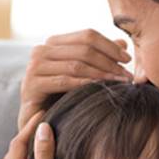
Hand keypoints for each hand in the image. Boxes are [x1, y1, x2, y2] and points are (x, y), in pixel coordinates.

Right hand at [17, 29, 133, 130]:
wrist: (39, 123)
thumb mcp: (84, 75)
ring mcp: (34, 67)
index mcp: (53, 43)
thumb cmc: (62, 97)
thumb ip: (100, 57)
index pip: (87, 36)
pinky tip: (99, 89)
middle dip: (109, 62)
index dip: (110, 46)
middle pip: (83, 49)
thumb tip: (123, 42)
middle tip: (126, 75)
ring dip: (101, 74)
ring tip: (119, 83)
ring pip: (76, 65)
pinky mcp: (31, 85)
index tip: (128, 59)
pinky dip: (84, 84)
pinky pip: (64, 81)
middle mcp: (41, 50)